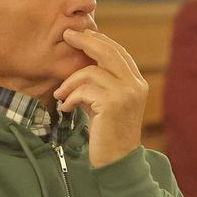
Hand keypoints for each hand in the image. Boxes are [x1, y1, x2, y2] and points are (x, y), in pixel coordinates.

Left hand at [53, 28, 147, 167]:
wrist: (116, 162)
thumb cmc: (107, 133)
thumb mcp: (106, 102)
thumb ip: (102, 82)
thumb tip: (83, 57)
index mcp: (137, 83)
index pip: (118, 52)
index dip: (98, 40)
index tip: (80, 34)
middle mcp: (135, 85)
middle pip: (108, 52)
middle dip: (85, 41)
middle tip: (66, 35)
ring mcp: (126, 94)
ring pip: (91, 71)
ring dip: (69, 82)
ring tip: (60, 95)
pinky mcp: (113, 104)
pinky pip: (84, 89)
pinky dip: (70, 97)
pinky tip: (65, 108)